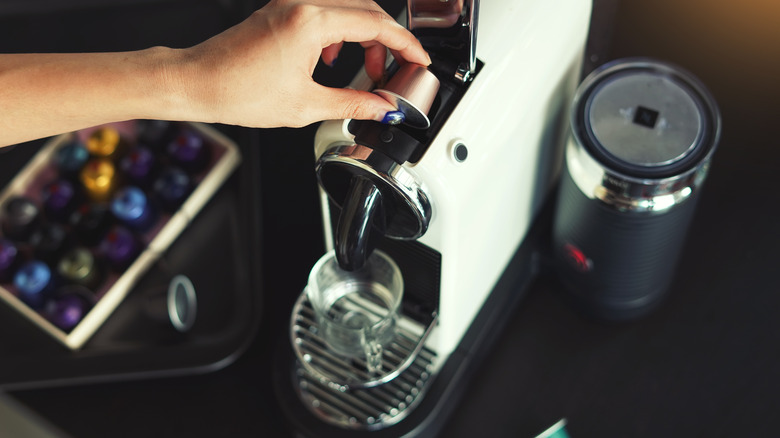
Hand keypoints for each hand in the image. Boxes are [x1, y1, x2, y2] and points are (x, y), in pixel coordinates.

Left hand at [180, 0, 430, 127]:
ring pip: (348, 7)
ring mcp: (290, 3)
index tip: (419, 60)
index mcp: (311, 22)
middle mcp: (301, 3)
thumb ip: (354, 103)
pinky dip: (341, 30)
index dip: (406, 45)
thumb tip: (383, 108)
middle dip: (387, 41)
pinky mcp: (280, 9)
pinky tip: (333, 56)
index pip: (377, 25)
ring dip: (365, 34)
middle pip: (367, 9)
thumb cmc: (238, 91)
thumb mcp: (306, 106)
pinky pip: (325, 9)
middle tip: (393, 71)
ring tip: (366, 67)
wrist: (197, 83)